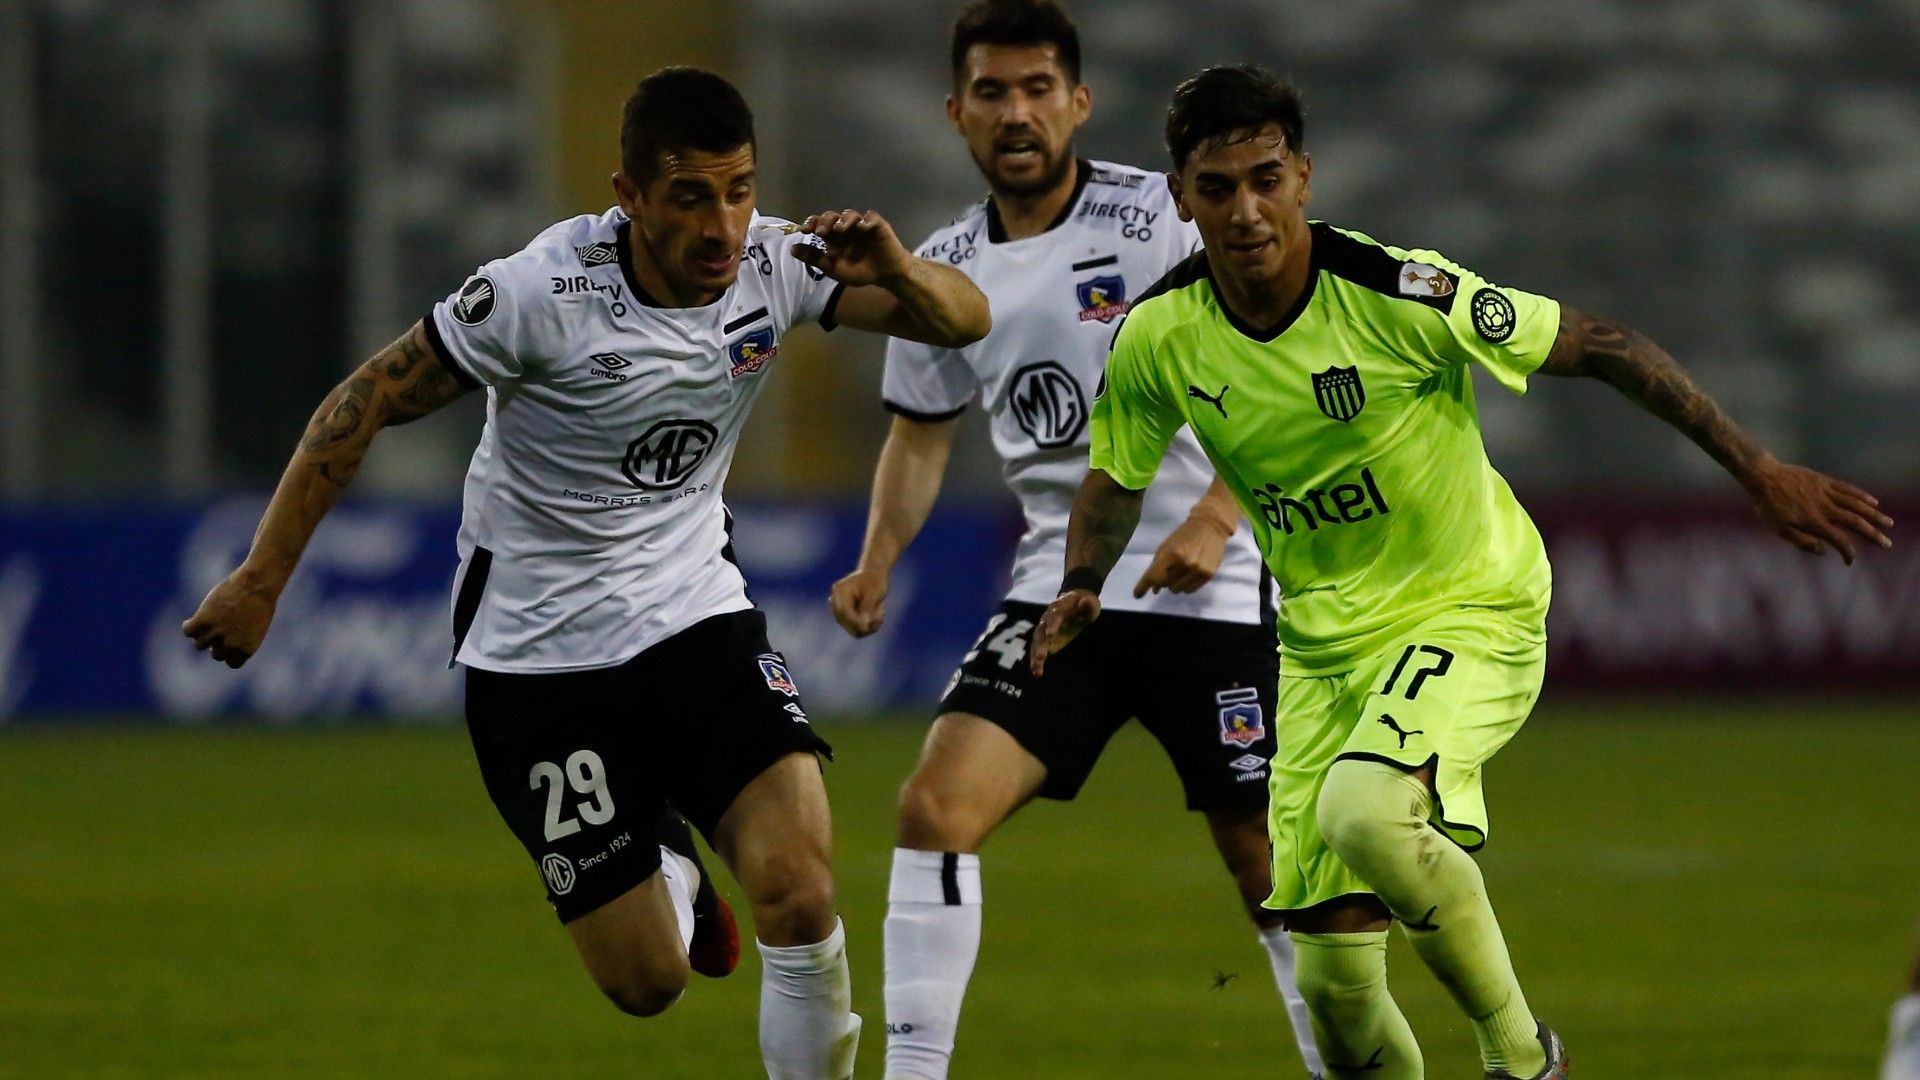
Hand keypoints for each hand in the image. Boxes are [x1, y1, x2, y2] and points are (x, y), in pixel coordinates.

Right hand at [181, 570, 279, 667]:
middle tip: (221, 627)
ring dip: (203, 634)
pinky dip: (189, 625)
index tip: (231, 640)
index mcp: (247, 648)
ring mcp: (216, 632)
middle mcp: (231, 644)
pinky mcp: (204, 619)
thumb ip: (241, 638)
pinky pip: (188, 631)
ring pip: (200, 644)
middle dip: (217, 643)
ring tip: (211, 619)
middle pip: (216, 655)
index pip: (232, 662)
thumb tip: (220, 642)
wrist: (257, 584)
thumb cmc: (261, 601)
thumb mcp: (256, 625)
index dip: (230, 651)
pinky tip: (196, 617)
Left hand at [791, 209, 912, 287]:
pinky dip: (866, 221)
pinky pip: (871, 218)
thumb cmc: (860, 271)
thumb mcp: (834, 268)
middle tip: (822, 232)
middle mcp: (846, 228)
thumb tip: (792, 249)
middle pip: (832, 216)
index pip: (819, 224)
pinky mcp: (878, 225)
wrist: (886, 275)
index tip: (803, 230)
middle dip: (825, 221)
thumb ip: (814, 258)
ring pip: (850, 215)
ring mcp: (861, 225)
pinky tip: (862, 228)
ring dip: (843, 220)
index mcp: (834, 237)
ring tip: (840, 229)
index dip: (811, 223)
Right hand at [829, 567, 889, 637]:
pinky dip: (868, 625)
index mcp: (840, 590)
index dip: (855, 622)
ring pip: (851, 628)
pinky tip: (878, 614)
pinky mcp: (846, 615)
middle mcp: (836, 600)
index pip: (843, 611)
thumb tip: (863, 626)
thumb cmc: (875, 580)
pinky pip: (856, 628)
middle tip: (881, 614)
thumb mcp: (875, 592)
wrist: (874, 574)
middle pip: (844, 622)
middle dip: (863, 624)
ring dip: (868, 625)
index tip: (869, 628)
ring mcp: (840, 609)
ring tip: (881, 612)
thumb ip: (868, 608)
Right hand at [1030, 588, 1101, 675]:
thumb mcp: (1090, 602)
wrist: (1073, 600)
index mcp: (1059, 608)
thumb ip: (1088, 605)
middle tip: (1041, 657)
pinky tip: (1036, 671)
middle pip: (1041, 631)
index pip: (1054, 616)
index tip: (1050, 636)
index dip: (1052, 625)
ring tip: (1036, 668)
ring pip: (1037, 641)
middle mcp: (1047, 618)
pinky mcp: (1045, 638)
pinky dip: (1036, 659)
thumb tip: (1086, 602)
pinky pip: (1038, 648)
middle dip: (1040, 644)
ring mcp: (1044, 628)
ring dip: (1035, 654)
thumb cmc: (1084, 603)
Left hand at [1133, 514, 1232, 596]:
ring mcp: (1197, 570)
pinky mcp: (1208, 575)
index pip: (1153, 576)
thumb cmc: (1184, 536)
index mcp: (1171, 554)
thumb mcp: (1166, 546)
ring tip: (1179, 573)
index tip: (1137, 594)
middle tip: (1167, 572)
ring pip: (1177, 590)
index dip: (1143, 587)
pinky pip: (1190, 590)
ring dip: (1174, 584)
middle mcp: (1184, 564)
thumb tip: (1154, 589)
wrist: (1210, 527)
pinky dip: (1185, 586)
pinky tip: (1187, 576)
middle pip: (1164, 584)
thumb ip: (1157, 566)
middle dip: (1162, 580)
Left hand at [1742, 456, 1892, 563]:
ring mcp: (1827, 493)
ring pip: (1857, 505)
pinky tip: (1873, 502)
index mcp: (1814, 522)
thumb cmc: (1769, 506)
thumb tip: (1824, 550)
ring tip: (1888, 523)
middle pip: (1856, 522)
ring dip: (1875, 515)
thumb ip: (1802, 542)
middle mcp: (1825, 508)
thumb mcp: (1779, 529)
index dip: (1847, 552)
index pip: (1839, 540)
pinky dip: (1862, 496)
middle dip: (1873, 534)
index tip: (1849, 561)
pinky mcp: (1825, 482)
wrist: (1764, 477)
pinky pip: (1848, 489)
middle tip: (1887, 544)